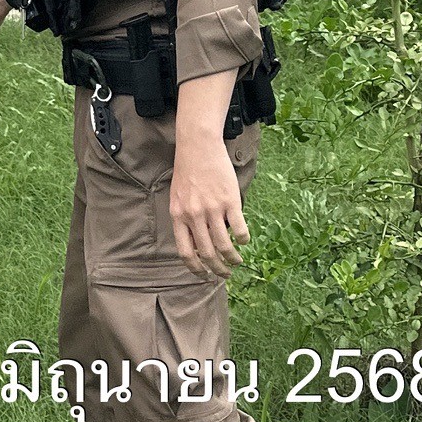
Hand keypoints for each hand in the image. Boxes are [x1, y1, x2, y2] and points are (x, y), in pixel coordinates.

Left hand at [168, 135, 247, 279]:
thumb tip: (197, 244)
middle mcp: (194, 215)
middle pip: (207, 253)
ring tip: (237, 262)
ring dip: (232, 259)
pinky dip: (243, 239)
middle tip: (225, 274)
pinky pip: (239, 229)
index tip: (205, 276)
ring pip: (224, 245)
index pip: (185, 252)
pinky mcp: (229, 200)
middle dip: (218, 269)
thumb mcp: (178, 197)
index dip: (196, 269)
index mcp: (178, 216)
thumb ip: (185, 219)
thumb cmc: (188, 171)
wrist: (198, 146)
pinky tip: (244, 240)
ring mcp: (212, 208)